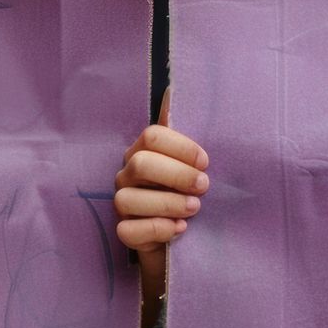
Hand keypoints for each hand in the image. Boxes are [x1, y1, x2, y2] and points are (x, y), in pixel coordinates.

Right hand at [115, 124, 207, 324]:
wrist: (184, 236)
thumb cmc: (188, 193)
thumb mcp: (192, 165)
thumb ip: (184, 134)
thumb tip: (173, 91)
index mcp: (144, 151)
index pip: (152, 135)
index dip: (180, 147)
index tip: (205, 161)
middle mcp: (128, 174)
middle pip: (141, 163)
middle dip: (176, 175)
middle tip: (204, 186)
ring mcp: (122, 202)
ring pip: (129, 198)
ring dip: (168, 203)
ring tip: (194, 209)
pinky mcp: (124, 232)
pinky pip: (129, 230)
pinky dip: (156, 229)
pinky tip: (179, 229)